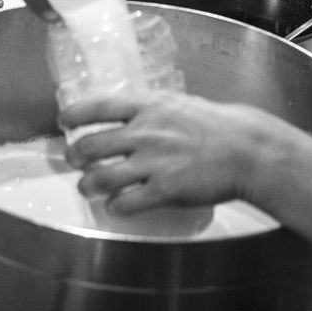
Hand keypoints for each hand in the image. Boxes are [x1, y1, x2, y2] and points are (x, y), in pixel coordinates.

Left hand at [63, 92, 285, 214]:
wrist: (246, 150)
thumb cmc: (217, 126)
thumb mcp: (179, 104)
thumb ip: (151, 109)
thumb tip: (130, 112)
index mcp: (147, 106)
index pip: (97, 106)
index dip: (74, 114)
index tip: (64, 121)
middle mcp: (144, 132)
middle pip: (90, 145)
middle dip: (75, 156)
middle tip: (74, 160)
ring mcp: (152, 162)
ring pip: (100, 178)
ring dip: (87, 185)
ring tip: (87, 188)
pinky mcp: (163, 190)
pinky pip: (126, 203)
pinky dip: (115, 206)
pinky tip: (116, 206)